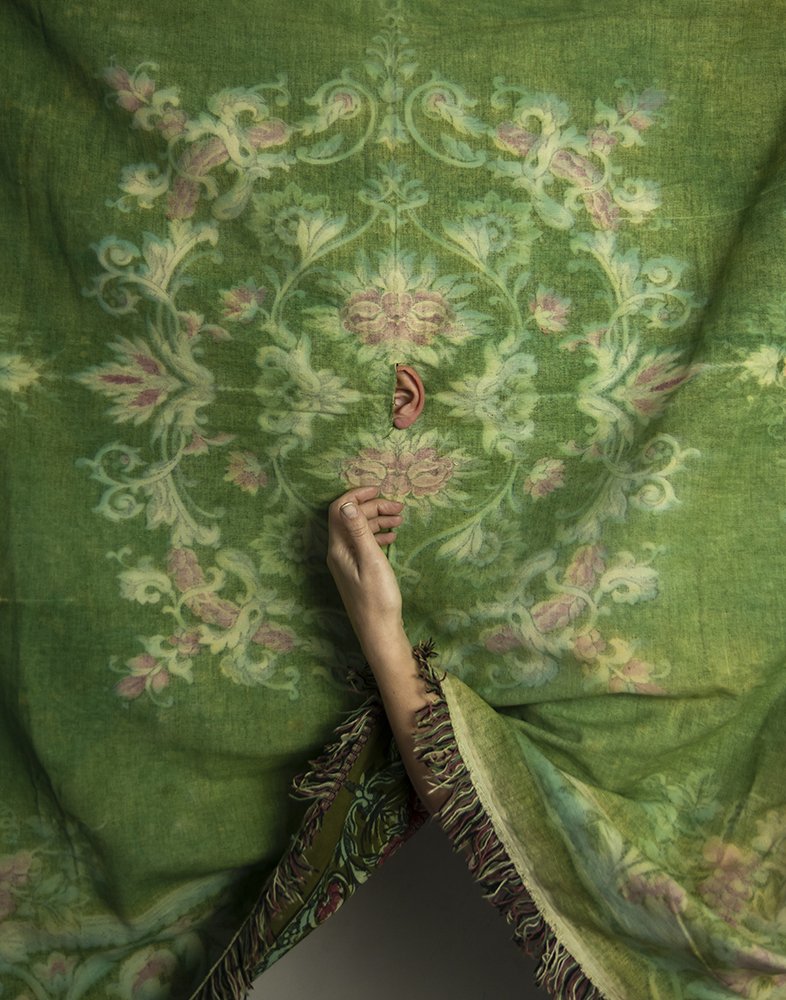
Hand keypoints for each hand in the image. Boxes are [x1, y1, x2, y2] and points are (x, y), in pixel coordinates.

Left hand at [327, 486, 406, 660]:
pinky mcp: (357, 570)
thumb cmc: (377, 598)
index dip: (357, 496)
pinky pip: (364, 544)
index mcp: (339, 548)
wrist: (379, 631)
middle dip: (373, 507)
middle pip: (351, 518)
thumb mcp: (371, 560)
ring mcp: (347, 562)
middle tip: (399, 508)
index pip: (340, 510)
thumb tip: (347, 504)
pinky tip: (393, 537)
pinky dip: (378, 535)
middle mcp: (339, 552)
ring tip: (400, 519)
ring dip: (378, 520)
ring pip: (359, 530)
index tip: (380, 490)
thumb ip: (359, 531)